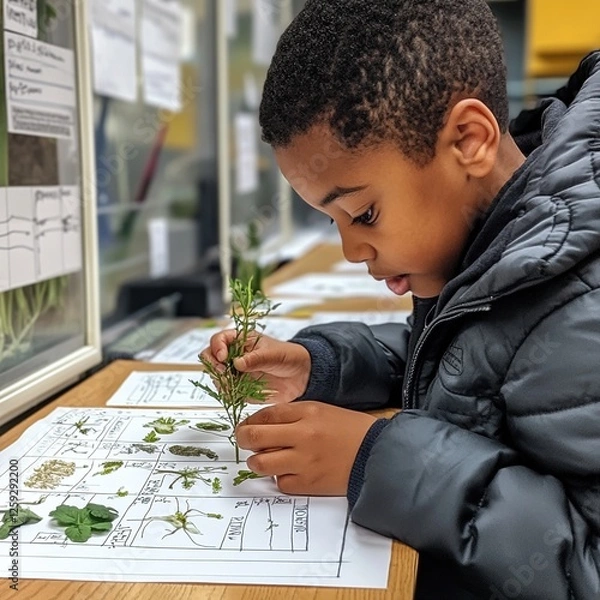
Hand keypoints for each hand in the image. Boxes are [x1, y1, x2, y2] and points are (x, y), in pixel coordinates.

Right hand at [200, 330, 310, 402]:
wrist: (300, 376)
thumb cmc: (287, 356)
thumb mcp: (273, 354)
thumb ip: (255, 358)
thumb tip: (237, 363)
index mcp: (240, 340)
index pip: (218, 340)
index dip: (217, 347)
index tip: (223, 357)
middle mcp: (233, 356)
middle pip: (210, 358)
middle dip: (213, 366)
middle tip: (224, 373)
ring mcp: (235, 373)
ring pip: (216, 377)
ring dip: (221, 382)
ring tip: (234, 386)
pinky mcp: (239, 389)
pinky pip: (226, 393)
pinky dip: (229, 394)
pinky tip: (238, 394)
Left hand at [235, 402, 376, 495]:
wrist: (376, 453)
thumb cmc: (348, 430)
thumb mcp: (320, 410)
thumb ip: (291, 415)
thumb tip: (260, 424)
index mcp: (307, 412)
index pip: (265, 414)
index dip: (249, 421)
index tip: (246, 426)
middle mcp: (304, 435)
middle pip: (255, 437)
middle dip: (243, 439)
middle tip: (245, 441)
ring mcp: (305, 461)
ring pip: (261, 463)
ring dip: (257, 462)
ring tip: (263, 459)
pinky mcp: (309, 484)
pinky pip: (280, 483)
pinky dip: (280, 478)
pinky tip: (288, 471)